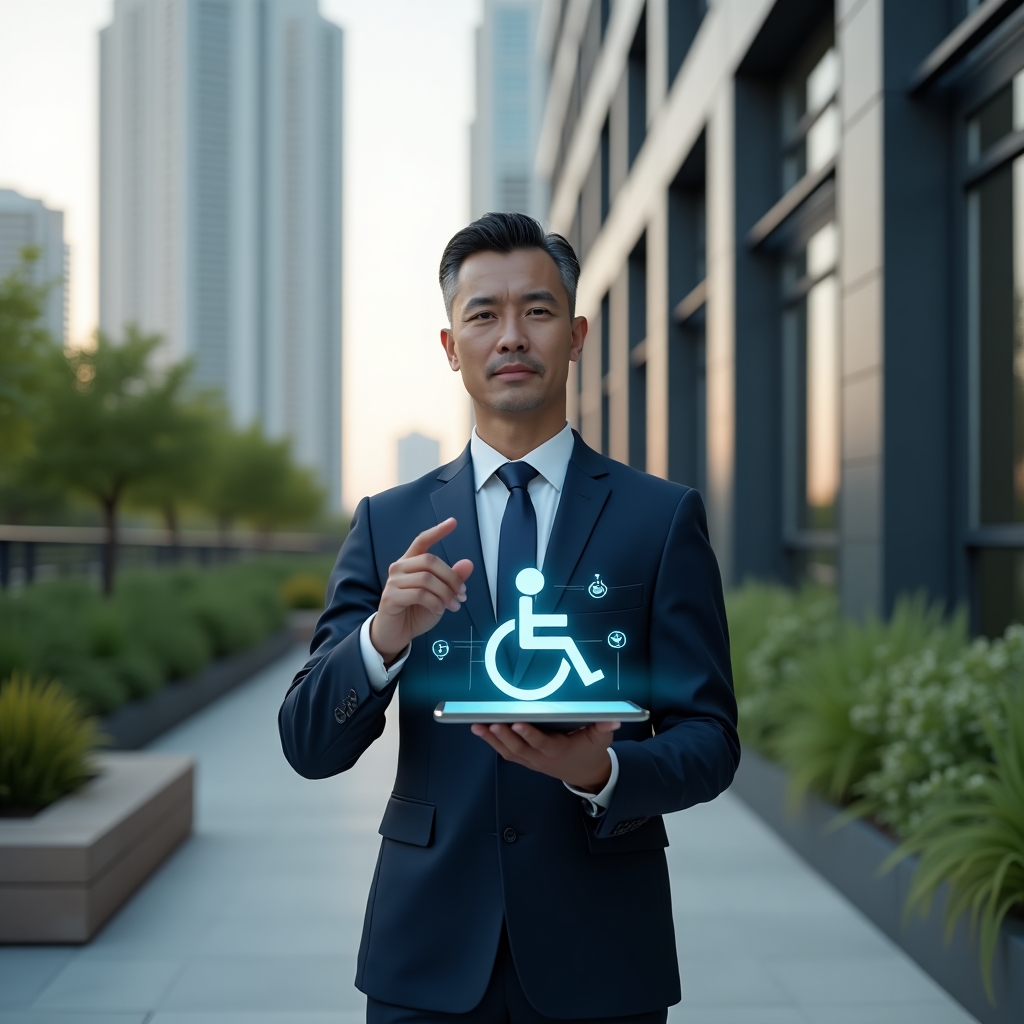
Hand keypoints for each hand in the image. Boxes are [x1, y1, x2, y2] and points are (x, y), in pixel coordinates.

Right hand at [370, 518, 473, 662]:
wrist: (396, 634)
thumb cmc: (417, 611)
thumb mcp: (440, 595)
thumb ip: (451, 580)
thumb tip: (468, 564)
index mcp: (410, 562)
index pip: (422, 541)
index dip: (437, 531)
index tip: (453, 522)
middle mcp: (399, 568)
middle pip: (430, 561)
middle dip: (451, 578)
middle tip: (462, 594)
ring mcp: (393, 582)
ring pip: (427, 579)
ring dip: (446, 594)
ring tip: (453, 606)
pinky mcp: (391, 597)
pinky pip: (420, 595)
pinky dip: (435, 603)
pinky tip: (438, 610)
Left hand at [471, 720, 619, 790]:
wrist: (586, 774)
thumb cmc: (590, 752)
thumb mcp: (601, 740)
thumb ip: (604, 728)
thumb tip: (613, 719)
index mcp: (558, 750)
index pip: (541, 743)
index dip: (529, 735)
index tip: (517, 723)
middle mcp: (541, 758)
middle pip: (519, 748)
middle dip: (504, 736)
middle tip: (490, 723)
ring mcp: (531, 760)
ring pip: (509, 751)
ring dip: (492, 739)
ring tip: (477, 726)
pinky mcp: (526, 759)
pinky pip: (506, 753)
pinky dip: (493, 743)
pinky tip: (481, 731)